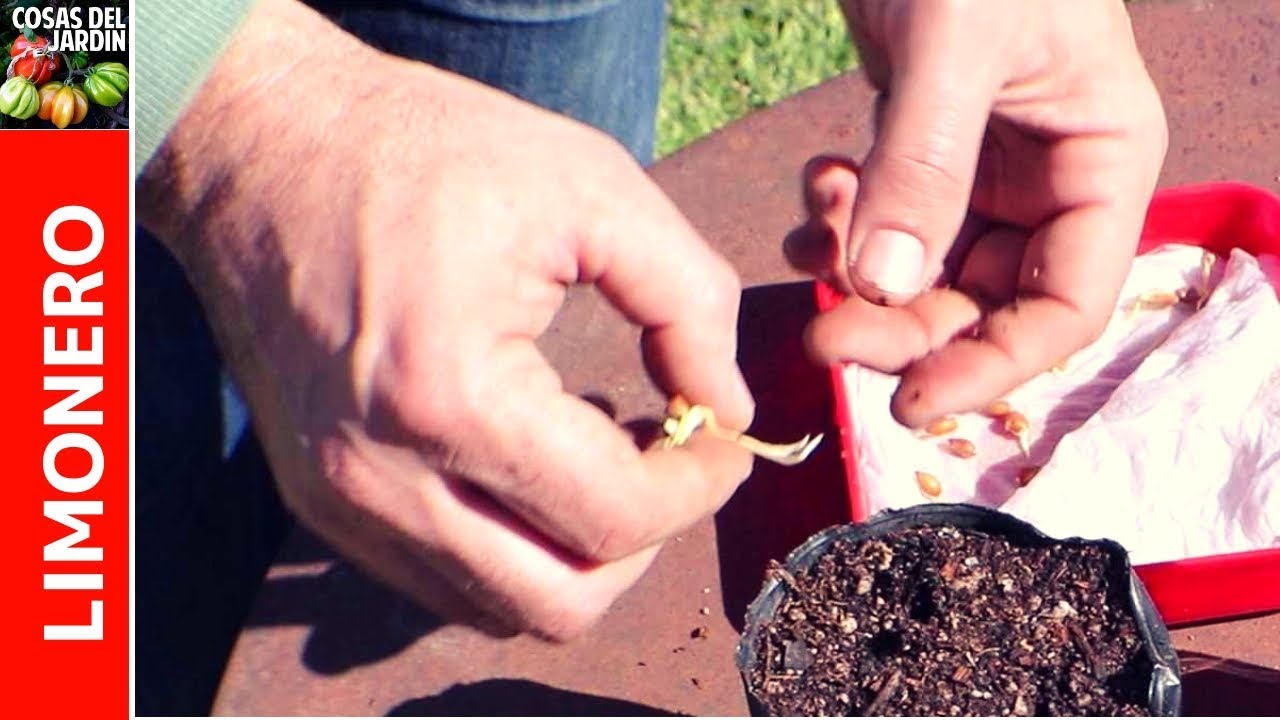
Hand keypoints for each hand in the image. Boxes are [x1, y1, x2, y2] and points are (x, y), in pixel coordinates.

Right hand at [139, 0, 753, 638]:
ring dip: (576, 552)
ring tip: (600, 456)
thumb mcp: (587, 188)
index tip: (727, 438)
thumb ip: (687, 300)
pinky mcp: (319, 498)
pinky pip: (441, 575)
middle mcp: (380, 476)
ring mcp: (338, 499)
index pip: (612, 517)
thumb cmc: (419, 148)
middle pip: (558, 601)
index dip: (698, 487)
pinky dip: (511, 544)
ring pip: (498, 605)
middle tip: (672, 463)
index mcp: (448, 396)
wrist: (259, 147)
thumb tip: (730, 406)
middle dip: (643, 544)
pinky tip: (531, 463)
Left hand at [786, 0, 1166, 426]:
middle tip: (823, 341)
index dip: (992, 367)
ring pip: (921, 271)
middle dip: (899, 329)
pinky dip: (840, 224)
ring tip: (808, 238)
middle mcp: (1048, 176)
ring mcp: (984, 167)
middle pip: (980, 302)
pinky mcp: (920, 151)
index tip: (910, 404)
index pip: (1066, 305)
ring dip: (858, 279)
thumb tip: (879, 288)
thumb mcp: (957, 44)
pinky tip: (812, 193)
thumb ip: (922, 166)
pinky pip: (881, 222)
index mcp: (1099, 160)